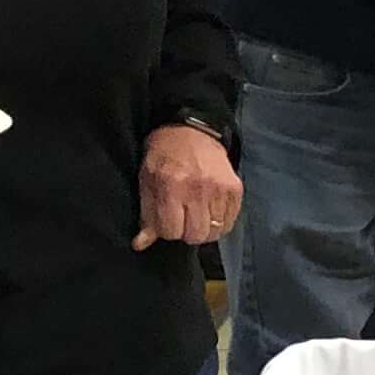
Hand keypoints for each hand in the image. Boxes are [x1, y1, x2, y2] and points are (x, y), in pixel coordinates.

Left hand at [132, 124, 240, 249]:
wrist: (192, 130)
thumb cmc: (165, 156)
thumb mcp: (147, 181)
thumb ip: (146, 215)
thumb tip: (139, 244)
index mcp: (170, 187)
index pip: (171, 232)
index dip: (167, 229)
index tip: (167, 219)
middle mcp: (197, 189)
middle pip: (195, 235)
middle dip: (186, 231)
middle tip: (183, 218)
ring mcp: (219, 189)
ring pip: (214, 232)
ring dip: (204, 228)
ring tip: (197, 215)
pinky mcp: (235, 188)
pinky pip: (230, 222)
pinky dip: (220, 222)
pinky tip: (211, 211)